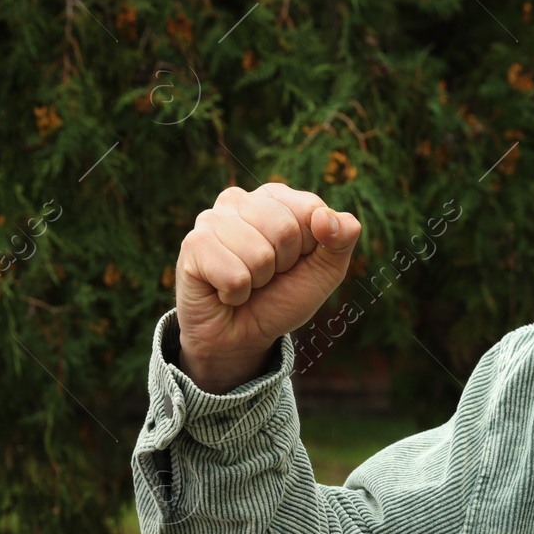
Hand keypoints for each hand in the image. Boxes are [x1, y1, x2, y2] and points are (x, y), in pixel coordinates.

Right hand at [174, 182, 361, 392]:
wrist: (243, 335)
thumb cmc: (283, 296)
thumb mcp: (326, 270)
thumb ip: (342, 239)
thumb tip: (326, 216)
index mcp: (276, 198)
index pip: (312, 210)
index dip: (311, 247)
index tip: (295, 261)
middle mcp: (240, 200)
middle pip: (286, 230)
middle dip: (284, 265)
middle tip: (268, 275)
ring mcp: (212, 219)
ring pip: (259, 255)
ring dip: (259, 281)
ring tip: (246, 282)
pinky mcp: (192, 245)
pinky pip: (234, 276)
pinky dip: (237, 294)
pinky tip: (225, 291)